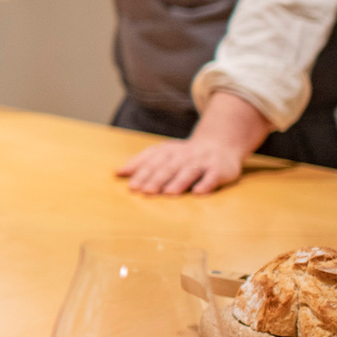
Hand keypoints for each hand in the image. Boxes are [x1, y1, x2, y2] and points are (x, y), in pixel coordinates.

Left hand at [116, 136, 246, 194]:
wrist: (219, 144)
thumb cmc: (184, 154)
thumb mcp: (162, 153)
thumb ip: (141, 162)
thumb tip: (117, 172)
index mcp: (168, 151)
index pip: (153, 163)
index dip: (143, 174)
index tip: (132, 187)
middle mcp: (184, 155)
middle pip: (169, 167)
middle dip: (157, 179)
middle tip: (146, 192)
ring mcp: (202, 161)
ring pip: (189, 171)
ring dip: (179, 182)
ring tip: (168, 193)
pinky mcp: (219, 169)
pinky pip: (212, 177)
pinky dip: (206, 184)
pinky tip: (198, 192)